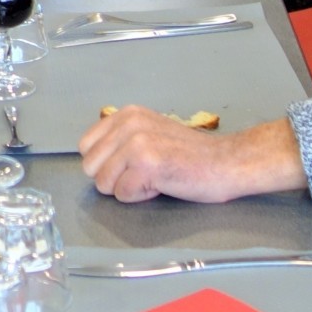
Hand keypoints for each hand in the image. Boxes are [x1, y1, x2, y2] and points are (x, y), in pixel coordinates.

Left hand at [80, 107, 307, 203]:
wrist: (226, 162)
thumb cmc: (191, 154)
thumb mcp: (150, 132)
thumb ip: (122, 138)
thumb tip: (93, 158)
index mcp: (127, 114)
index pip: (86, 146)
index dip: (105, 163)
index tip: (131, 164)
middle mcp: (129, 124)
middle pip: (90, 167)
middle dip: (113, 178)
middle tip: (144, 173)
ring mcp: (137, 143)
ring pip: (103, 183)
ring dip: (127, 188)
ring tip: (154, 177)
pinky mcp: (146, 165)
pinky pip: (122, 194)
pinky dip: (140, 196)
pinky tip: (162, 184)